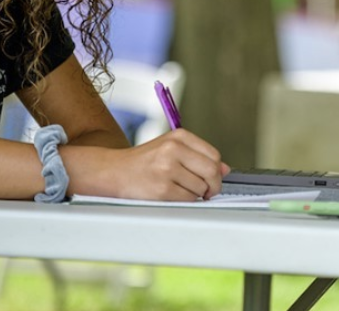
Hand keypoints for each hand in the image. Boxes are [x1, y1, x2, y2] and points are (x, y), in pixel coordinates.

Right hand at [104, 128, 229, 200]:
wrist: (112, 172)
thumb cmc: (144, 162)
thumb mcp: (170, 149)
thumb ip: (198, 156)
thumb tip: (225, 169)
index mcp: (178, 136)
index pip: (214, 155)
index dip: (217, 171)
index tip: (212, 178)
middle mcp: (173, 150)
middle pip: (211, 171)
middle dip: (213, 185)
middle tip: (207, 192)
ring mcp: (167, 170)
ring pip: (200, 188)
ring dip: (195, 194)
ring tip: (178, 189)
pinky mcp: (161, 190)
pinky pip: (188, 200)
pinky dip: (185, 201)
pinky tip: (172, 196)